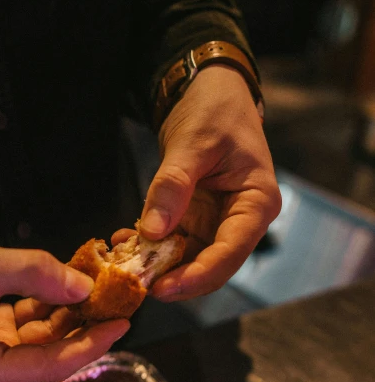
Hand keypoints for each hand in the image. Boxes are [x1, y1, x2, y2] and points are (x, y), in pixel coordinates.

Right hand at [0, 230, 128, 381]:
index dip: (88, 347)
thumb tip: (82, 285)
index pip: (46, 367)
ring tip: (103, 290)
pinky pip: (33, 325)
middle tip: (120, 304)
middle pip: (50, 357)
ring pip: (45, 339)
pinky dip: (52, 305)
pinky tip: (72, 285)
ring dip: (71, 315)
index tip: (120, 325)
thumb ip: (30, 273)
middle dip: (84, 329)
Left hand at [128, 64, 281, 300]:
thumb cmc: (213, 110)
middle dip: (176, 280)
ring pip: (190, 262)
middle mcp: (240, 220)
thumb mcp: (192, 142)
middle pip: (211, 266)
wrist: (208, 92)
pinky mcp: (196, 222)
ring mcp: (217, 224)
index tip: (164, 289)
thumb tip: (152, 232)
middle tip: (138, 286)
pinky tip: (124, 244)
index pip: (231, 252)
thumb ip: (173, 186)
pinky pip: (174, 246)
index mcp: (256, 202)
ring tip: (125, 265)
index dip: (198, 276)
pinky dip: (150, 249)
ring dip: (158, 268)